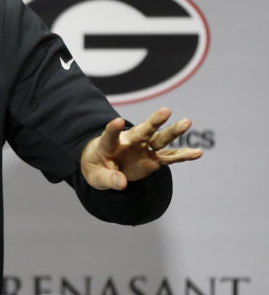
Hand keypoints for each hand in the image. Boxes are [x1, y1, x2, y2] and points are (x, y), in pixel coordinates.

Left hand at [80, 108, 202, 190]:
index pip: (110, 135)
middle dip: (154, 121)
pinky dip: (183, 156)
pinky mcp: (153, 160)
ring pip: (160, 139)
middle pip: (142, 130)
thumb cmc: (97, 168)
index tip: (118, 121)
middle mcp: (129, 143)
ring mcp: (143, 149)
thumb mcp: (96, 176)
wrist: (105, 168)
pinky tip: (198, 153)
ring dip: (173, 131)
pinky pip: (169, 157)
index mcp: (108, 144)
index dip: (113, 128)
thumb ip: (108, 178)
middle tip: (166, 110)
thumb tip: (123, 184)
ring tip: (187, 122)